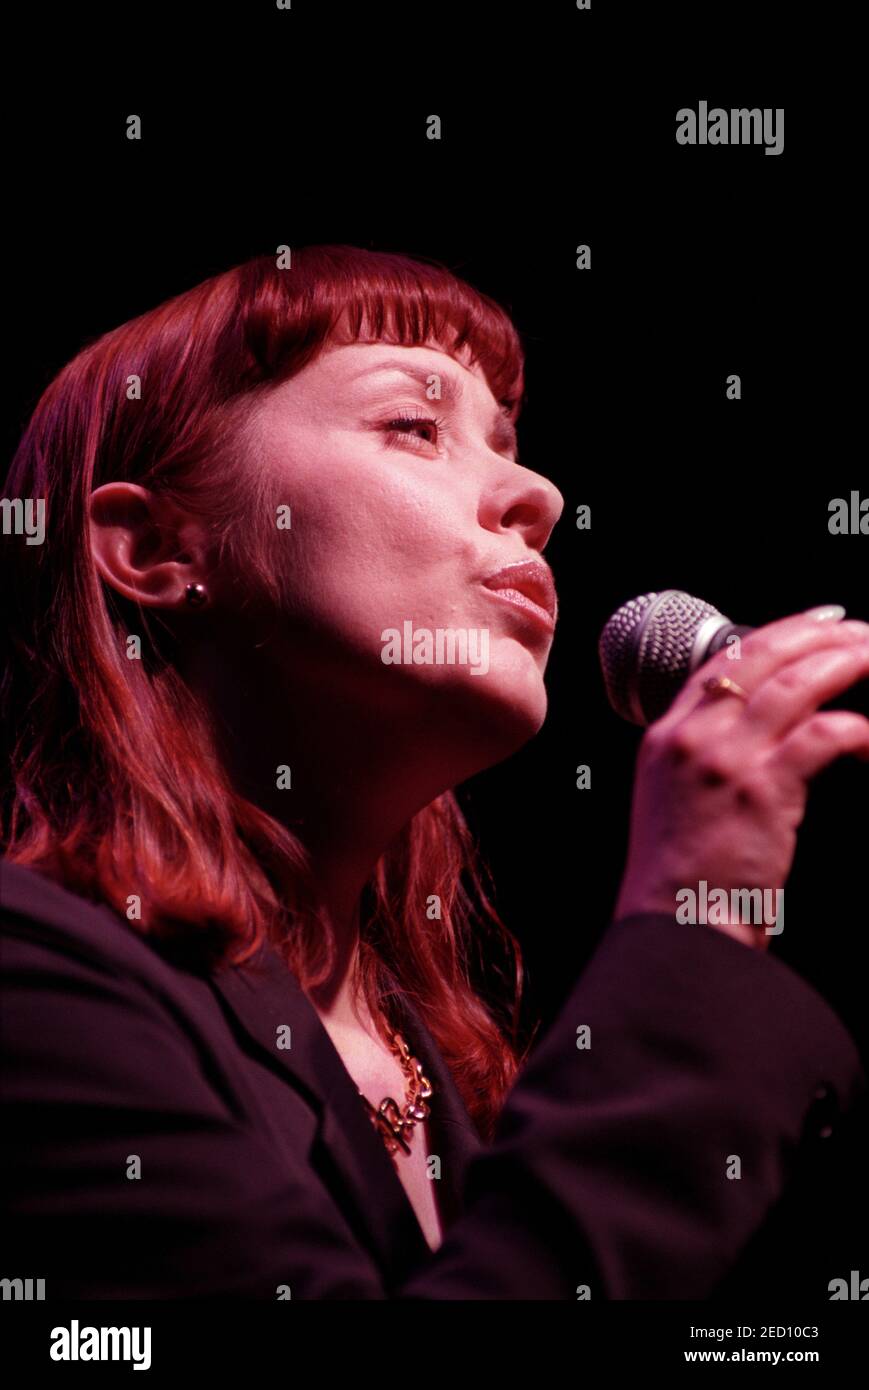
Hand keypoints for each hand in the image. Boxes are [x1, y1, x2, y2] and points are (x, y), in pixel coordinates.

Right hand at [613, 609, 868, 948]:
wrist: (673, 928)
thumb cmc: (680, 881)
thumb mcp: (674, 801)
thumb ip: (706, 757)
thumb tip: (765, 731)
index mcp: (666, 735)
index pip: (724, 659)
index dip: (779, 632)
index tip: (819, 621)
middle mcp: (691, 735)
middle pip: (762, 657)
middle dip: (820, 635)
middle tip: (860, 631)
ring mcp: (724, 758)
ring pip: (797, 683)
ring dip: (847, 663)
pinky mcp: (762, 788)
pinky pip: (826, 734)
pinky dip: (860, 729)